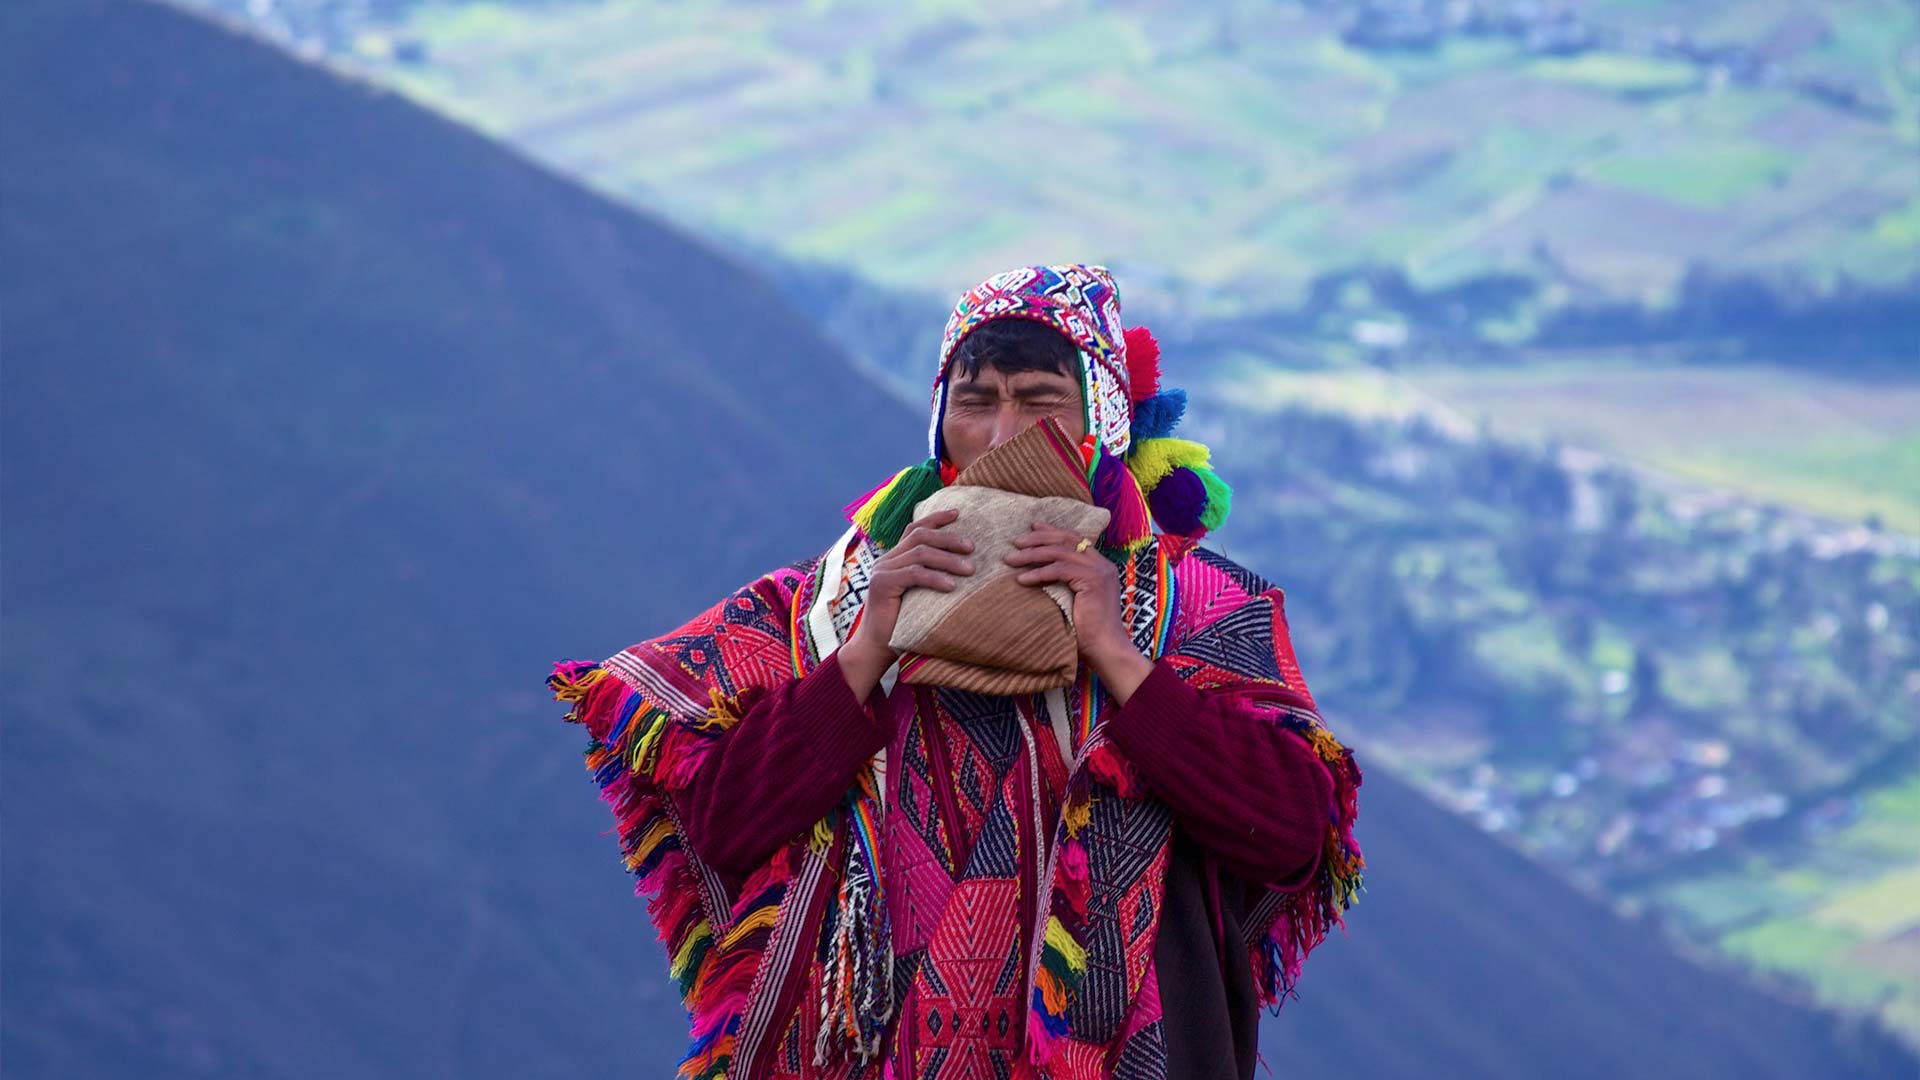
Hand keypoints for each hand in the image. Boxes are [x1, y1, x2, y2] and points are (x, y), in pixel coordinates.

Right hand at [839, 508, 973, 697]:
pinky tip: (952, 586)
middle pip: (920, 536)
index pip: (914, 529)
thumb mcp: (919, 596)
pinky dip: (936, 578)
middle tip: (972, 547)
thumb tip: (964, 567)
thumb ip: (930, 578)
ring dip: (948, 559)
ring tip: (970, 569)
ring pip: (920, 554)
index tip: (958, 513)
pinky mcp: (882, 585)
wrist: (876, 649)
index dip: (935, 518)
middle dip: (948, 537)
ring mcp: (881, 571)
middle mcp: (885, 560)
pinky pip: (914, 575)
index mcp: (893, 559)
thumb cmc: (902, 625)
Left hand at [1001, 522, 1151, 699]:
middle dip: (1038, 538)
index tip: (1032, 527)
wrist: (1105, 648)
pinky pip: (1059, 570)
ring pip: (1060, 552)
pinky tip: (1022, 579)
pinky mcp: (1092, 581)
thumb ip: (1065, 582)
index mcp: (1100, 565)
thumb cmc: (1088, 631)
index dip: (1052, 531)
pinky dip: (1038, 573)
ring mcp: (1099, 571)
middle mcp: (1102, 564)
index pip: (1075, 538)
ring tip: (1011, 560)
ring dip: (1032, 554)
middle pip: (1066, 539)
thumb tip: (1039, 571)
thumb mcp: (1075, 599)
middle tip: (1016, 542)